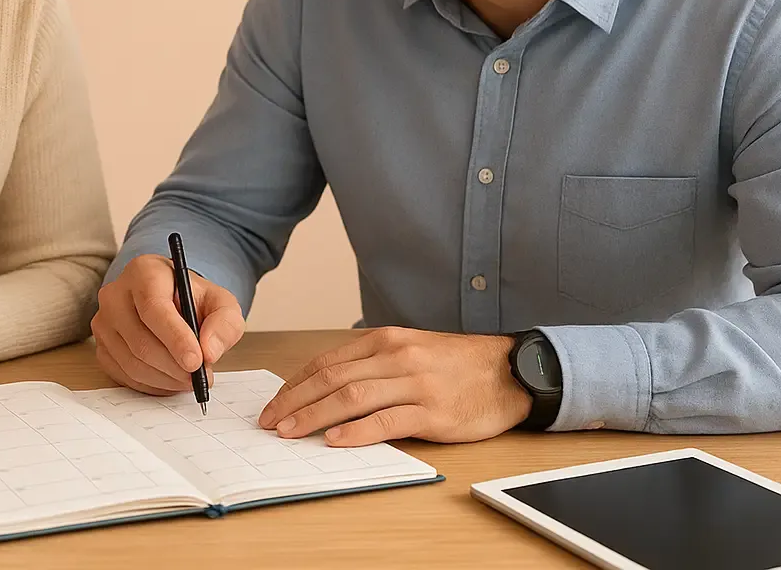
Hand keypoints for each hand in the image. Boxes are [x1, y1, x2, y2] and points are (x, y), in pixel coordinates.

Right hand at [91, 254, 244, 394]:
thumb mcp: (220, 303)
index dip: (175, 338)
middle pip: (141, 341)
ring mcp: (104, 322)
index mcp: (144, 272)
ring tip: (189, 378)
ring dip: (166, 379)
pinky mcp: (101, 347)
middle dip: (175, 366)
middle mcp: (115, 295)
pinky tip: (171, 379)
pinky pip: (124, 375)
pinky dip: (152, 385)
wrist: (170, 301)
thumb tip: (209, 352)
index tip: (196, 361)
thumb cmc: (192, 299)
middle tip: (200, 377)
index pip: (153, 307)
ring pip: (132, 362)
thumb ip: (224, 323)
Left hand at [257, 327, 530, 444]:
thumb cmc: (456, 365)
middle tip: (270, 421)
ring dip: (314, 416)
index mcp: (385, 340)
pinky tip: (335, 440)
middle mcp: (396, 357)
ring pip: (351, 398)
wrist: (510, 371)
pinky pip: (386, 421)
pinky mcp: (432, 412)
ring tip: (290, 432)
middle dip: (294, 401)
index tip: (274, 402)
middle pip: (332, 379)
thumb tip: (327, 386)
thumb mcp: (410, 349)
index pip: (327, 362)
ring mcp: (414, 384)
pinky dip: (356, 431)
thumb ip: (372, 363)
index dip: (295, 384)